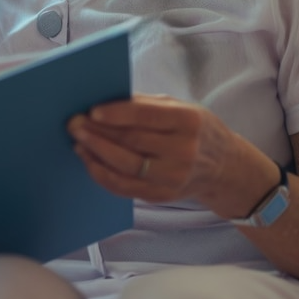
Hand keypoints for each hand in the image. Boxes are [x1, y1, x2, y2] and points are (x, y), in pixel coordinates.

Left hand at [67, 96, 277, 218]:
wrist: (225, 167)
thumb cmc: (196, 130)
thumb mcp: (181, 108)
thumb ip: (146, 105)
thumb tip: (105, 102)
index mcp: (188, 121)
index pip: (147, 116)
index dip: (117, 114)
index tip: (92, 111)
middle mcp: (183, 150)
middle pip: (132, 141)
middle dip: (98, 132)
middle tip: (74, 123)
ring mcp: (173, 177)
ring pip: (125, 166)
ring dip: (95, 153)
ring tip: (77, 141)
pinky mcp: (162, 196)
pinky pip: (125, 187)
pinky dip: (103, 174)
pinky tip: (89, 161)